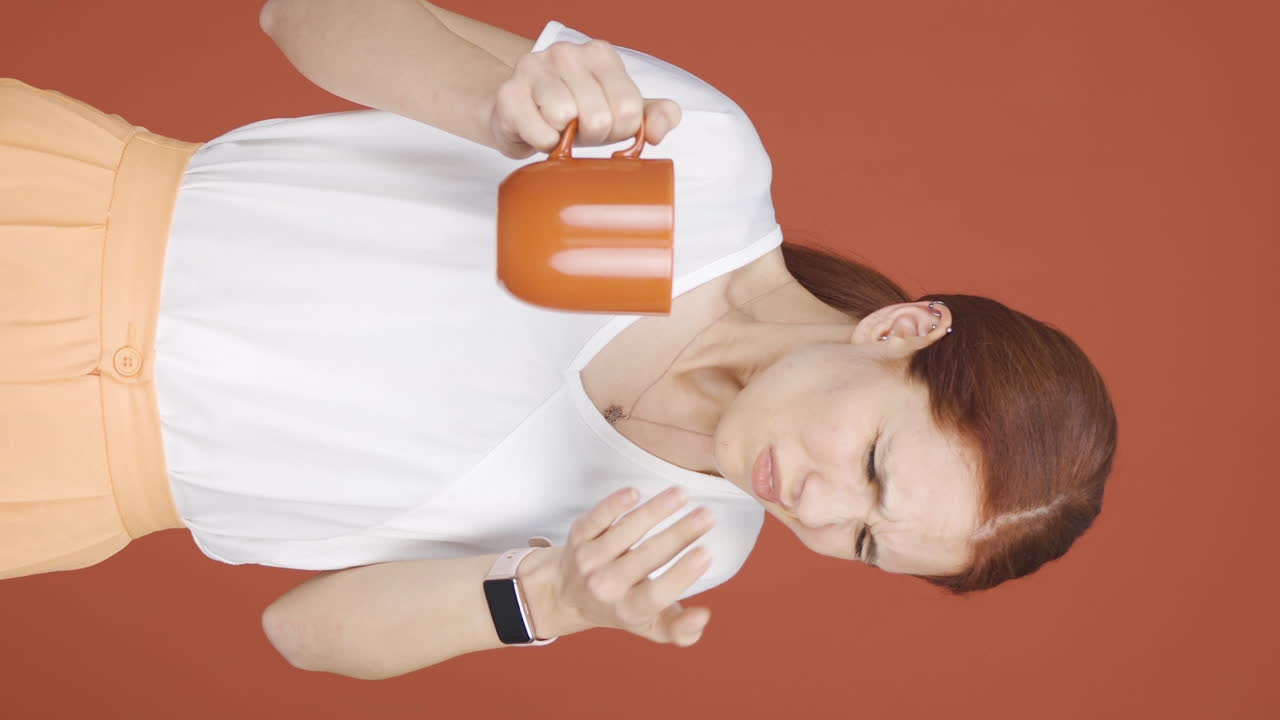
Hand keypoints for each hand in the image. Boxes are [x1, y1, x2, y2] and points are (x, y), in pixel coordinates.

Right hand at [486, 39, 682, 159]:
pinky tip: (539, 133)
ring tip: (558, 129)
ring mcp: (534, 68)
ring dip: (564, 138)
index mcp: (600, 54)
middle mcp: (567, 53)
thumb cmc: (574, 114)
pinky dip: (543, 144)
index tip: (605, 126)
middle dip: (592, 137)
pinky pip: (539, 132)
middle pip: (599, 118)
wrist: (520, 117)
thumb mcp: (620, 112)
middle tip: (578, 131)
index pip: (629, 109)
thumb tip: (657, 131)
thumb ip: (654, 116)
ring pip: (565, 119)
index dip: (620, 131)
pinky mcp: (509, 94)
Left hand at [524, 486, 715, 646]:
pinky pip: (596, 519)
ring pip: (624, 532)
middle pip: (645, 558)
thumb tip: (703, 616)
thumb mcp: (650, 626)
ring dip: (654, 511)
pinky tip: (635, 493)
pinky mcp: (578, 536)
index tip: (706, 553)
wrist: (564, 595)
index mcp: (627, 610)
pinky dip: (613, 505)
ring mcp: (589, 560)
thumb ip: (680, 630)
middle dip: (679, 535)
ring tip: (682, 495)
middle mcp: (605, 587)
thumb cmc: (620, 606)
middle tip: (707, 515)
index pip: (656, 595)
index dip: (681, 575)